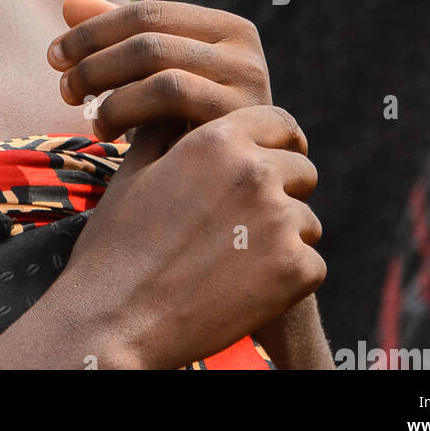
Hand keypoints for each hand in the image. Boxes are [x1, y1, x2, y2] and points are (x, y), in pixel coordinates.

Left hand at [48, 0, 270, 146]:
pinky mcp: (241, 124)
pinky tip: (109, 134)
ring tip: (86, 116)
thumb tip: (70, 2)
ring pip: (162, 74)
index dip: (93, 31)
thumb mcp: (154, 78)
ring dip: (110, 92)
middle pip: (150, 41)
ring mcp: (250, 88)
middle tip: (63, 87)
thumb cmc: (187, 126)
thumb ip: (118, 36)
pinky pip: (173, 102)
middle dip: (95, 62)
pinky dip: (128, 112)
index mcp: (226, 28)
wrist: (232, 187)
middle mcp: (246, 51)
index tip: (55, 55)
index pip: (147, 12)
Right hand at [62, 103, 324, 367]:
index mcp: (217, 140)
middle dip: (283, 191)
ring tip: (236, 260)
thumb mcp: (133, 172)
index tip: (275, 160)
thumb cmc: (118, 244)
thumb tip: (177, 112)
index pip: (279, 122)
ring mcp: (278, 222)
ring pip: (307, 221)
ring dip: (284, 237)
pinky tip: (246, 287)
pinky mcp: (295, 271)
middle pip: (302, 171)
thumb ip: (164, 133)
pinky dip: (288, 278)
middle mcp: (255, 172)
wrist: (117, 318)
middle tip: (246, 223)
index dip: (279, 142)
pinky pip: (312, 265)